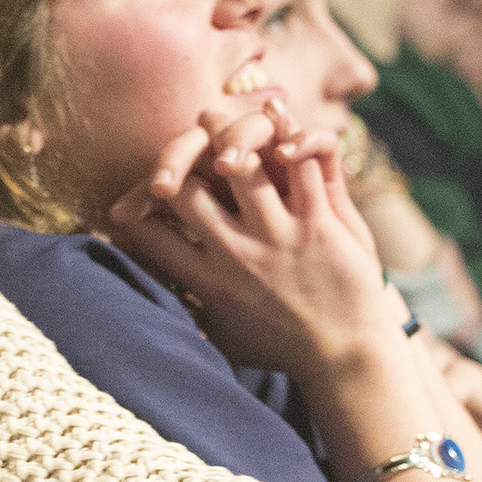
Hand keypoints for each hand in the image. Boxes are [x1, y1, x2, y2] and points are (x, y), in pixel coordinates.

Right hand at [109, 101, 403, 375]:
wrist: (349, 360)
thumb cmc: (283, 351)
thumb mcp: (223, 339)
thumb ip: (189, 312)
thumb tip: (150, 298)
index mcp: (208, 282)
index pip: (150, 233)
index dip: (133, 209)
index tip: (134, 199)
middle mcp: (237, 256)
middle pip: (185, 190)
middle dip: (173, 162)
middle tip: (180, 148)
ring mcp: (280, 237)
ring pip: (240, 165)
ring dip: (226, 136)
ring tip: (213, 122)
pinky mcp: (321, 224)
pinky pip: (302, 166)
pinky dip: (292, 139)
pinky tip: (277, 126)